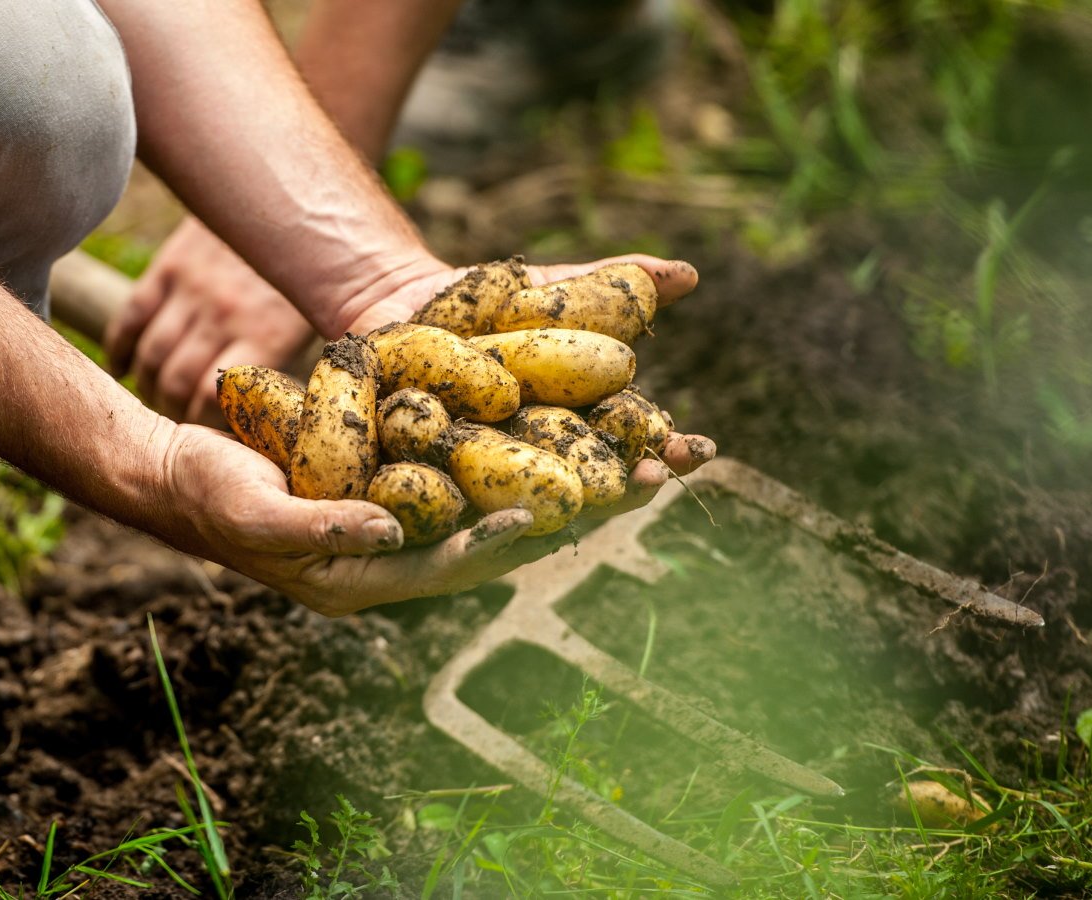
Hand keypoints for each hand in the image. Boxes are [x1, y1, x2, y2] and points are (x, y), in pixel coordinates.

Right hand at [105, 216, 314, 425]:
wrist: (293, 188)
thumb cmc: (321, 264)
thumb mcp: (327, 313)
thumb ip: (321, 358)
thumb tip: (327, 407)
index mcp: (265, 334)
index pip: (216, 400)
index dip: (206, 428)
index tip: (212, 441)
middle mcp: (224, 314)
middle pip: (177, 384)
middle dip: (173, 414)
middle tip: (178, 428)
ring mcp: (192, 289)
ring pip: (151, 356)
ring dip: (148, 387)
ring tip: (156, 403)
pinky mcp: (171, 266)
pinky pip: (132, 316)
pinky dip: (120, 349)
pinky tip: (122, 369)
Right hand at [154, 424, 585, 614]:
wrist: (184, 472)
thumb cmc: (211, 494)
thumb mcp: (256, 510)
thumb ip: (321, 527)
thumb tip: (391, 530)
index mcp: (360, 580)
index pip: (443, 569)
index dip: (492, 545)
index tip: (539, 516)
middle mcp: (391, 556)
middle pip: (487, 540)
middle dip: (557, 517)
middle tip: (626, 489)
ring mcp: (396, 520)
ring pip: (487, 503)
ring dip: (550, 482)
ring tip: (620, 460)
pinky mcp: (394, 482)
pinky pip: (462, 471)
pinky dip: (508, 452)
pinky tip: (553, 424)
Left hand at [340, 254, 715, 514]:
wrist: (394, 300)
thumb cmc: (480, 302)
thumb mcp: (546, 291)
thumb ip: (610, 287)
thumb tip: (691, 273)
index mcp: (570, 427)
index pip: (630, 444)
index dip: (666, 450)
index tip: (698, 448)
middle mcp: (530, 465)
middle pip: (585, 488)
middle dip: (623, 489)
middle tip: (653, 484)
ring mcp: (478, 480)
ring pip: (521, 506)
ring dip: (556, 508)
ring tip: (585, 506)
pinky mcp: (418, 484)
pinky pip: (443, 501)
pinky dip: (466, 507)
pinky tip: (492, 515)